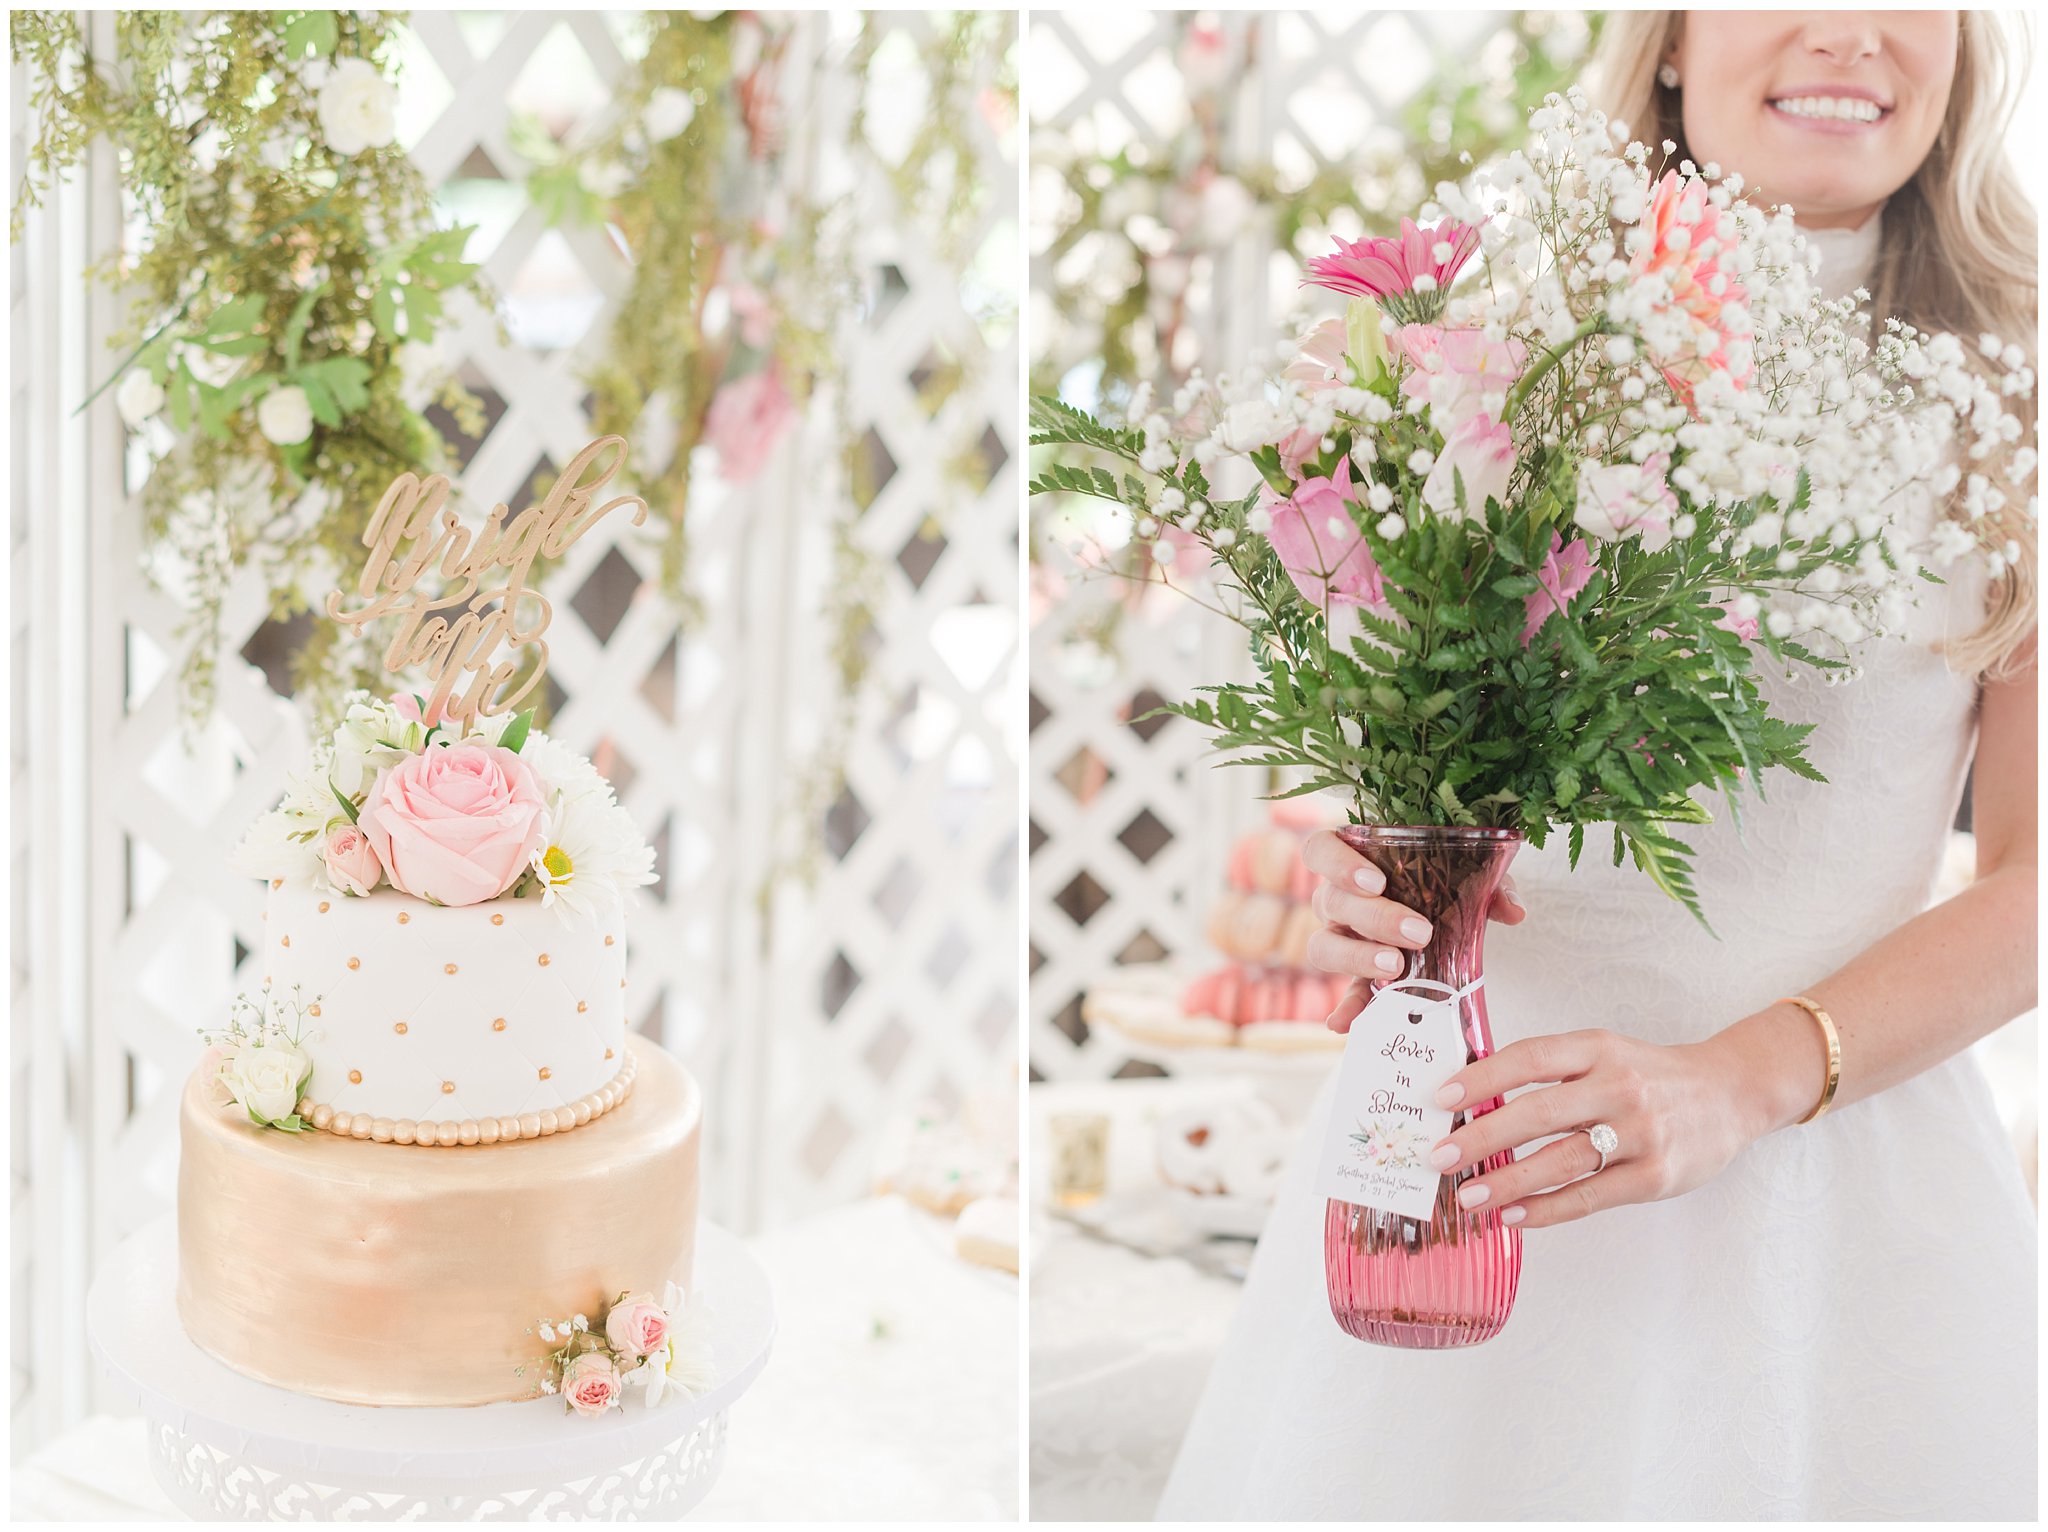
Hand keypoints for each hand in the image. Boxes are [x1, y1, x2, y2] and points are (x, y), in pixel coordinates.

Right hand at [1301, 828, 1526, 1031]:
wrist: (1445, 916)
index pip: (1321, 851)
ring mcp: (1340, 938)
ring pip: (1324, 946)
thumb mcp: (1469, 877)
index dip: (1338, 865)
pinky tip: (1346, 1023)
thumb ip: (1491, 887)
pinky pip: (1342, 991)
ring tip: (1396, 967)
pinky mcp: (1355, 976)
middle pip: (1331, 902)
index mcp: (1355, 863)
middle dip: (1374, 918)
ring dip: (1357, 958)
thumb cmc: (1444, 884)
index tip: (1376, 882)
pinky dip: (1345, 1007)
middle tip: (1418, 933)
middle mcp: (1338, 899)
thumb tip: (1513, 912)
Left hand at [1427, 1027, 1764, 1229]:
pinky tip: (1514, 1216)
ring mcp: (1641, 1133)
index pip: (1530, 1058)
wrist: (1730, 1094)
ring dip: (1508, 1181)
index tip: (1440, 1097)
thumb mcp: (1603, 1053)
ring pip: (1562, 1160)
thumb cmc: (1648, 1076)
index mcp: (1598, 1048)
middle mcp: (1620, 1086)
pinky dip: (1548, 1209)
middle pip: (1539, 1112)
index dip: (1483, 1078)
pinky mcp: (1656, 1176)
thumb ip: (1550, 1069)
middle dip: (1482, 1137)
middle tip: (1440, 1157)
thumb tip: (1474, 1097)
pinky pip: (1591, 1196)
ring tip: (1468, 1198)